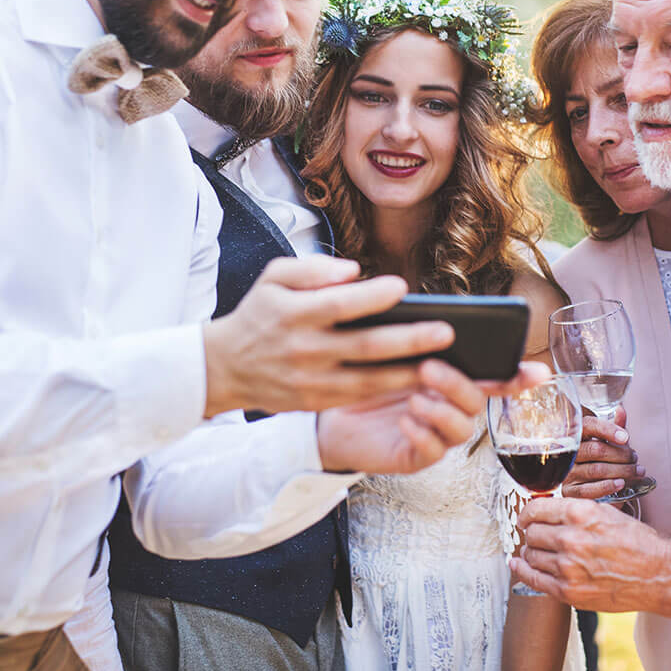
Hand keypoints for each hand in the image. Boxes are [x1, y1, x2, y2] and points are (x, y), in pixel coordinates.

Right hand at [203, 255, 454, 416]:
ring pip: (367, 380)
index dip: (371, 298)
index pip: (337, 305)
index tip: (403, 287)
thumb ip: (312, 268)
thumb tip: (353, 271)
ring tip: (443, 363)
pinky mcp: (315, 402)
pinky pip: (358, 397)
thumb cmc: (259, 313)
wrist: (224, 367)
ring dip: (408, 373)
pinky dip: (389, 392)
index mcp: (292, 314)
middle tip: (445, 331)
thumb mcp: (273, 278)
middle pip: (362, 346)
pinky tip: (418, 381)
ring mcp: (310, 380)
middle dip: (408, 340)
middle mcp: (303, 349)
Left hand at [317, 358, 549, 473]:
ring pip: (461, 429)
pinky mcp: (415, 455)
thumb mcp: (392, 351)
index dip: (520, 377)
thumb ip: (419, 340)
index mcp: (452, 379)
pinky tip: (404, 420)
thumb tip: (437, 322)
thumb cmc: (365, 373)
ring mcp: (436, 433)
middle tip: (429, 368)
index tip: (539, 373)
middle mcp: (451, 407)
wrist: (330, 408)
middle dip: (458, 384)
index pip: (495, 378)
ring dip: (441, 411)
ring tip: (413, 398)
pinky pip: (433, 451)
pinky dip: (422, 433)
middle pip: (476, 401)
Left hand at [509, 496, 669, 611]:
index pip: (535, 509)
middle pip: (531, 532)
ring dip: (531, 551)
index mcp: (579, 513)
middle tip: (536, 534)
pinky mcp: (570, 592)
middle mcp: (570, 538)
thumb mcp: (604, 512)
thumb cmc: (636, 541)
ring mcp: (568, 567)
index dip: (527, 513)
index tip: (526, 517)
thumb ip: (574, 510)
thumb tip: (546, 510)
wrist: (658, 574)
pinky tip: (518, 565)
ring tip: (538, 550)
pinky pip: (534, 579)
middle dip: (531, 532)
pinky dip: (522, 570)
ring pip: (531, 554)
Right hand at [561, 405, 645, 500]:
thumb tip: (620, 409)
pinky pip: (589, 490)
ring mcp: (568, 472)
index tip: (625, 437)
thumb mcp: (610, 443)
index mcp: (577, 435)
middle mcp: (570, 453)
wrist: (593, 489)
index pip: (588, 426)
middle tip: (635, 458)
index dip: (607, 429)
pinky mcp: (570, 491)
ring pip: (596, 470)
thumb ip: (615, 427)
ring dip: (622, 471)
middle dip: (621, 454)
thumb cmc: (602, 461)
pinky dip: (607, 486)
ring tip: (637, 471)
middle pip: (596, 449)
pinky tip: (621, 484)